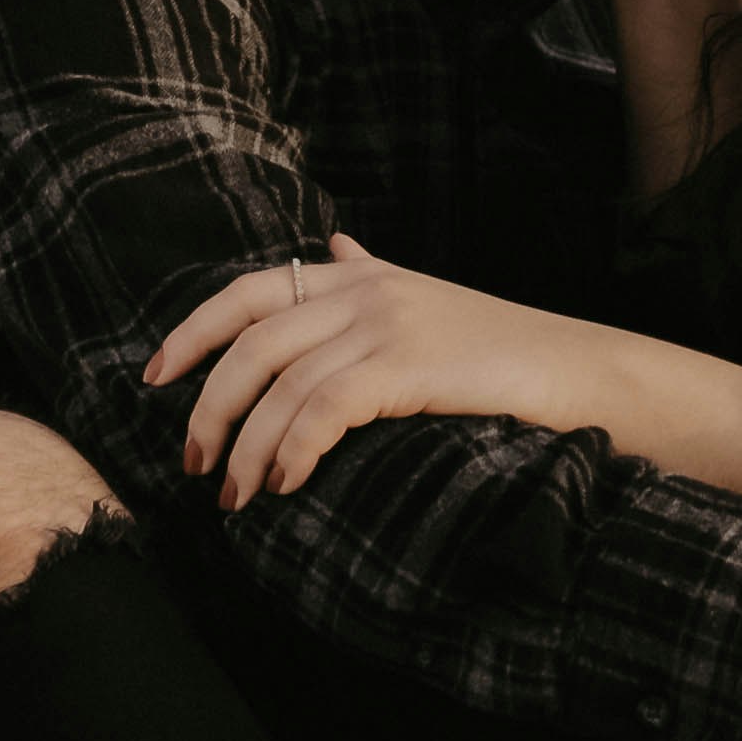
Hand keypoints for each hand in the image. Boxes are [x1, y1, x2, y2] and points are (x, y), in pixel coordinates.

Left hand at [151, 235, 633, 503]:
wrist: (586, 373)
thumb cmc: (509, 352)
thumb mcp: (429, 300)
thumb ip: (372, 274)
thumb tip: (334, 243)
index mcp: (359, 276)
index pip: (248, 292)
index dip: (191, 332)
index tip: (155, 379)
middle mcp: (365, 290)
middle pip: (250, 342)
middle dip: (208, 407)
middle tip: (193, 463)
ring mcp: (387, 324)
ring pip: (280, 383)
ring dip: (246, 447)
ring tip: (235, 497)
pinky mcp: (409, 364)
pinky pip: (324, 407)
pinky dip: (293, 448)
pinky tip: (286, 484)